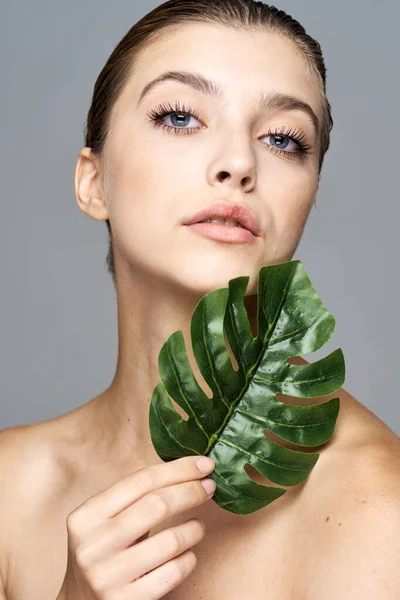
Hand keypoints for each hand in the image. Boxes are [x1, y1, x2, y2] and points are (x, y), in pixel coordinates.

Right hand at [59, 455, 215, 598]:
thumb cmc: (103, 553)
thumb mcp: (103, 522)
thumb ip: (133, 498)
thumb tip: (186, 470)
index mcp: (86, 516)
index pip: (141, 481)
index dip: (178, 469)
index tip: (204, 463)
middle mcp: (93, 545)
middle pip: (158, 504)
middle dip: (191, 491)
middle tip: (210, 487)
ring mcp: (109, 577)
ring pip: (171, 540)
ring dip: (194, 529)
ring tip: (197, 527)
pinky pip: (174, 572)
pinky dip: (189, 559)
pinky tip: (187, 554)